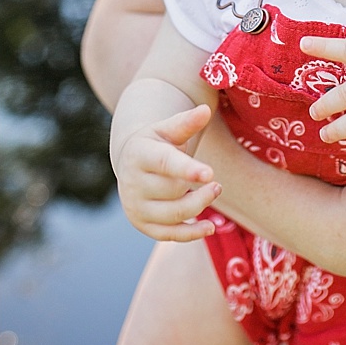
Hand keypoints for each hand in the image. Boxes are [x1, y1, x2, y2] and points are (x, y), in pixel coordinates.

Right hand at [113, 105, 221, 241]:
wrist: (130, 164)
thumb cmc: (155, 144)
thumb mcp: (167, 129)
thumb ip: (186, 122)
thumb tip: (206, 109)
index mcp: (138, 154)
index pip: (165, 163)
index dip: (188, 169)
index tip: (209, 173)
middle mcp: (132, 182)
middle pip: (174, 191)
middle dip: (199, 188)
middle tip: (215, 181)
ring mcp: (135, 206)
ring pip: (175, 214)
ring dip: (200, 205)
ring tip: (215, 191)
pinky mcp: (142, 224)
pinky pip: (170, 235)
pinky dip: (192, 234)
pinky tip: (210, 227)